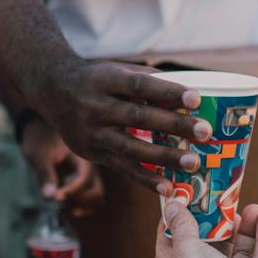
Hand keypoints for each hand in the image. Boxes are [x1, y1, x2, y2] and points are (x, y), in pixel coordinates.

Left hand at [20, 117, 104, 214]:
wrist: (39, 132)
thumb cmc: (40, 141)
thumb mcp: (40, 156)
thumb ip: (45, 175)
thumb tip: (50, 197)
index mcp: (82, 156)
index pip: (85, 178)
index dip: (72, 191)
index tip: (56, 196)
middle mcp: (90, 167)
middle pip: (96, 191)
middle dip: (79, 200)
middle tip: (59, 199)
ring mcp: (89, 175)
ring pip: (97, 197)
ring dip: (83, 206)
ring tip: (65, 206)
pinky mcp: (85, 183)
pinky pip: (92, 199)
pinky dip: (83, 207)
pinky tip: (70, 209)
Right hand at [37, 60, 212, 193]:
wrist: (52, 89)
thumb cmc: (97, 78)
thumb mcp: (116, 70)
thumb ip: (147, 82)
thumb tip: (189, 97)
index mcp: (105, 80)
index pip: (139, 86)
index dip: (167, 92)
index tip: (196, 99)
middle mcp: (94, 106)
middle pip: (138, 118)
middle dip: (174, 126)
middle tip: (205, 132)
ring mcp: (91, 132)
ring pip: (131, 148)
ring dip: (164, 158)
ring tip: (193, 163)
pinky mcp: (91, 153)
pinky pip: (122, 168)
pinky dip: (145, 179)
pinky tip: (167, 187)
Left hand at [155, 199, 257, 257]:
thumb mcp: (185, 250)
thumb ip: (183, 226)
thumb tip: (172, 205)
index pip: (173, 242)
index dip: (175, 221)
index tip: (180, 199)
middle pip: (214, 241)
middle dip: (221, 218)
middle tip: (228, 196)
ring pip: (242, 247)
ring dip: (247, 226)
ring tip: (252, 207)